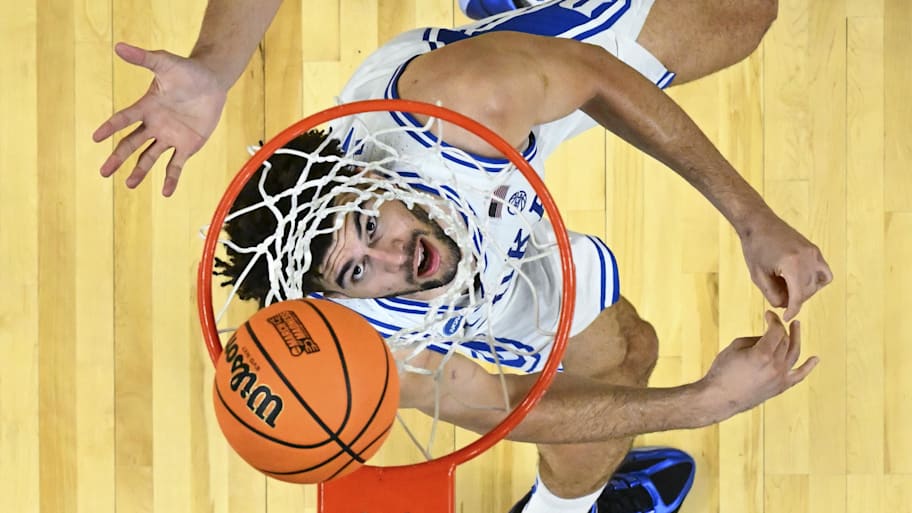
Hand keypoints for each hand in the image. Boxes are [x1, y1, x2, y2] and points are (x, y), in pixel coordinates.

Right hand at [92, 42, 227, 195]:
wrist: (212, 82)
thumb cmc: (187, 70)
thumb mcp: (165, 62)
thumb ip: (143, 58)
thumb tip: (118, 46)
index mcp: (146, 107)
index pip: (124, 119)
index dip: (110, 127)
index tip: (96, 137)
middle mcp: (155, 125)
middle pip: (131, 144)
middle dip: (117, 157)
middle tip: (103, 172)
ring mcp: (170, 137)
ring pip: (149, 157)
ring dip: (139, 171)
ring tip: (129, 184)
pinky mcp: (187, 145)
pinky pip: (176, 165)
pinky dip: (171, 179)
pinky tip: (166, 193)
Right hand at [701, 311, 817, 420]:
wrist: (720, 397)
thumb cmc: (723, 371)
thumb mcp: (735, 347)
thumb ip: (755, 339)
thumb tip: (766, 338)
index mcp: (763, 353)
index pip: (776, 330)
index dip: (773, 320)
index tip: (768, 315)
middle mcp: (775, 366)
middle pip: (784, 340)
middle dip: (780, 328)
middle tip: (773, 322)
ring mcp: (780, 377)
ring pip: (794, 353)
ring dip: (796, 338)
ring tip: (796, 326)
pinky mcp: (781, 387)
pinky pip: (799, 376)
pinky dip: (808, 367)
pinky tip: (815, 359)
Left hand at [740, 213, 832, 320]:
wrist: (759, 224)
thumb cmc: (755, 248)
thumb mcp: (758, 275)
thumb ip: (772, 294)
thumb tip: (785, 305)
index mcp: (792, 264)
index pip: (798, 296)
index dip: (793, 310)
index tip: (787, 318)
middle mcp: (807, 258)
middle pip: (808, 291)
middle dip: (795, 299)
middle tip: (780, 298)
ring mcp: (814, 253)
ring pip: (817, 283)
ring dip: (804, 291)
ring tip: (787, 288)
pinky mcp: (815, 250)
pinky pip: (824, 272)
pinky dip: (816, 280)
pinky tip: (801, 281)